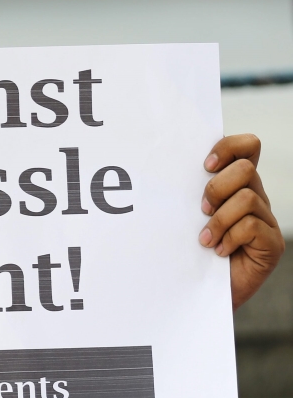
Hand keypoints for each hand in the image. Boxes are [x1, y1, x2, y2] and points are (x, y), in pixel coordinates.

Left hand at [199, 134, 284, 309]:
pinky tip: (219, 251)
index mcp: (237, 185)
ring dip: (219, 219)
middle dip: (217, 187)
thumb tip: (164, 166)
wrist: (200, 289)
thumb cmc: (191, 249)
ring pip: (247, 198)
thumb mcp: (187, 214)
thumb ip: (188, 191)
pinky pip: (252, 226)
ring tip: (206, 238)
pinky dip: (229, 238)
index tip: (205, 165)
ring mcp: (267, 221)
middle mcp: (256, 198)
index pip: (247, 147)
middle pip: (246, 169)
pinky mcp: (272, 244)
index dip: (229, 147)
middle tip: (202, 210)